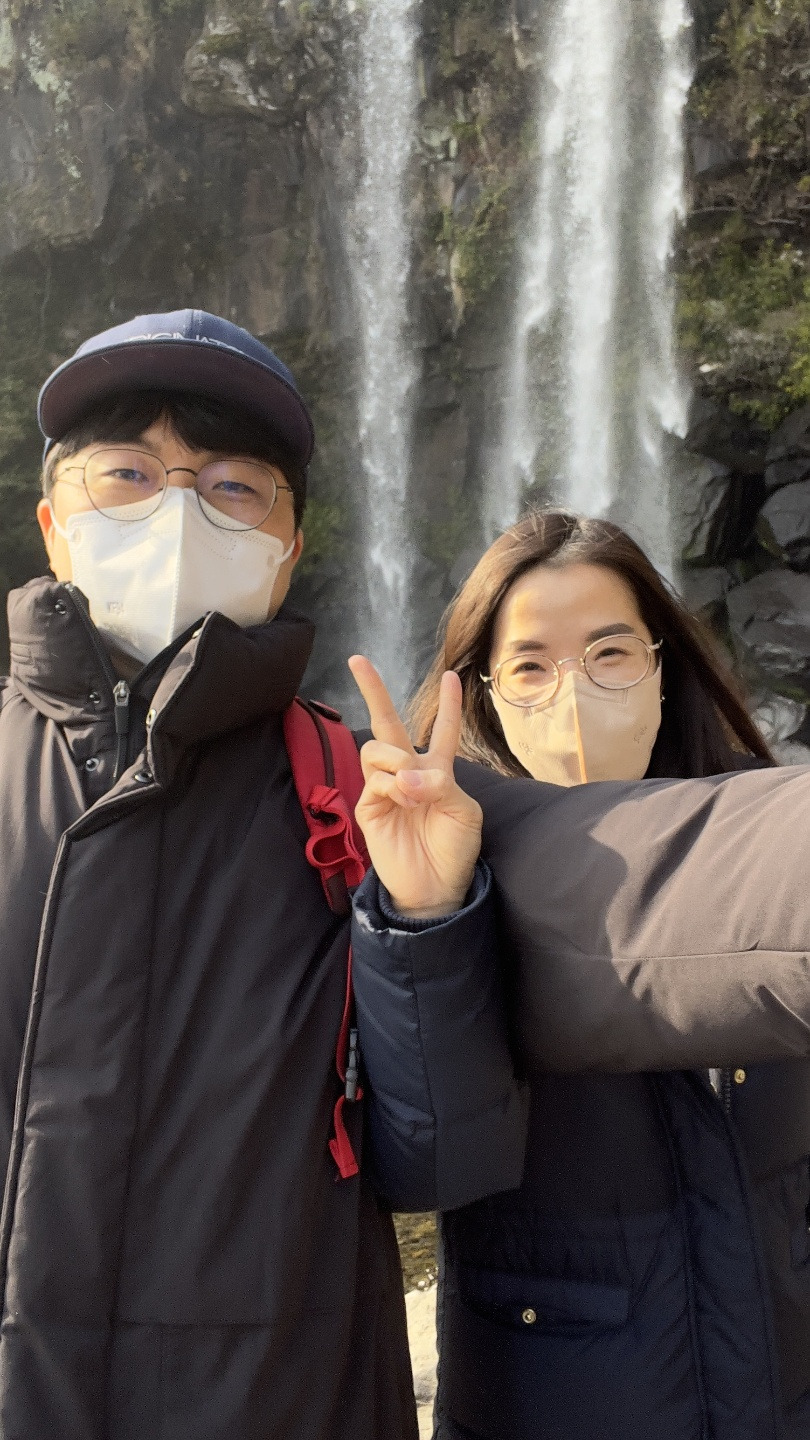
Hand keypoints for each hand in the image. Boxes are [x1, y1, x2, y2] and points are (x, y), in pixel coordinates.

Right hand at [348, 655, 482, 918]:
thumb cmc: (455, 850)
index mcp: (438, 771)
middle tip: (357, 660)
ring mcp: (385, 788)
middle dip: (373, 690)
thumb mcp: (464, 811)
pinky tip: (404, 799)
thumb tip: (408, 775)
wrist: (436, 888)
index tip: (451, 677)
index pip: (441, 730)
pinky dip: (391, 784)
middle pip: (388, 723)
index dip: (448, 705)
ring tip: (412, 789)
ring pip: (377, 748)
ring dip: (397, 759)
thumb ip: (441, 783)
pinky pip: (374, 779)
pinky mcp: (368, 807)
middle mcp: (408, 773)